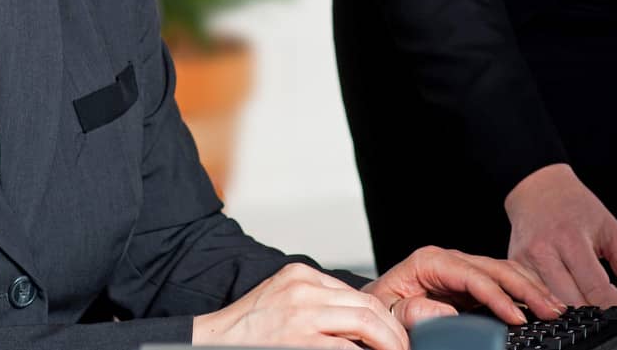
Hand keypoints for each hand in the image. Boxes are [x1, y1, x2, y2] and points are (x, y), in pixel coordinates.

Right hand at [192, 263, 407, 349]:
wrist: (211, 342)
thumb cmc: (247, 331)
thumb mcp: (282, 301)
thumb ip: (315, 302)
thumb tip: (357, 322)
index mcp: (300, 275)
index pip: (355, 293)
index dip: (382, 317)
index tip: (394, 335)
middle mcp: (303, 288)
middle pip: (367, 305)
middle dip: (393, 332)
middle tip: (405, 349)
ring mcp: (301, 313)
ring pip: (365, 323)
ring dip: (389, 345)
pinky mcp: (299, 340)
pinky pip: (347, 349)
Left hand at [362, 245, 567, 327]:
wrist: (373, 308)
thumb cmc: (380, 309)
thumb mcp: (388, 310)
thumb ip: (412, 312)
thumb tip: (447, 310)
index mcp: (429, 262)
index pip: (473, 276)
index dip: (498, 297)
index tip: (517, 318)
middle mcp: (449, 260)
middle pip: (496, 268)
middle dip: (527, 289)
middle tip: (553, 311)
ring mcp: (462, 268)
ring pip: (506, 271)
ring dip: (533, 288)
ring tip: (557, 307)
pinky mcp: (470, 282)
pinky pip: (505, 280)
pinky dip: (527, 289)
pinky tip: (543, 300)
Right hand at [504, 164, 616, 308]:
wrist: (538, 188)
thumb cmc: (575, 207)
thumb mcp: (613, 231)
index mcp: (571, 239)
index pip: (596, 289)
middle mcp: (544, 251)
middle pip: (573, 304)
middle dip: (597, 315)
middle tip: (609, 311)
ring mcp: (525, 262)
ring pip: (552, 308)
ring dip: (575, 314)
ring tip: (588, 304)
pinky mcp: (514, 268)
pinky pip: (535, 300)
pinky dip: (553, 306)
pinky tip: (564, 299)